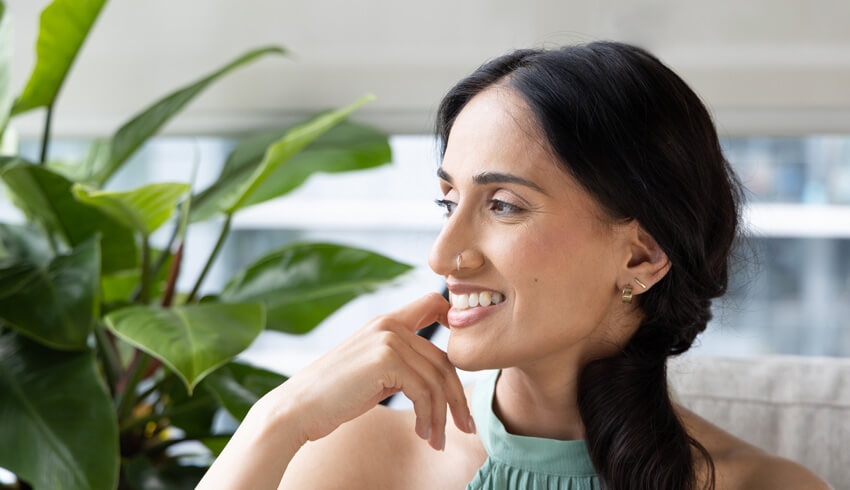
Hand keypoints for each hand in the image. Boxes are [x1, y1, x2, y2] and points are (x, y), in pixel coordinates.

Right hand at [261, 292, 474, 450]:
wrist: (299, 407)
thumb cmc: (335, 395)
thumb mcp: (373, 369)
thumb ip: (402, 363)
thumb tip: (438, 378)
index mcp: (386, 322)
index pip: (433, 304)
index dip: (456, 322)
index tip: (464, 360)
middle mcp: (389, 325)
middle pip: (444, 359)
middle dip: (457, 396)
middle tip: (465, 425)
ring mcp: (387, 339)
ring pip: (437, 379)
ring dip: (442, 415)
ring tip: (437, 439)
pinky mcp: (385, 360)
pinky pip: (424, 391)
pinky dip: (428, 417)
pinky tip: (423, 434)